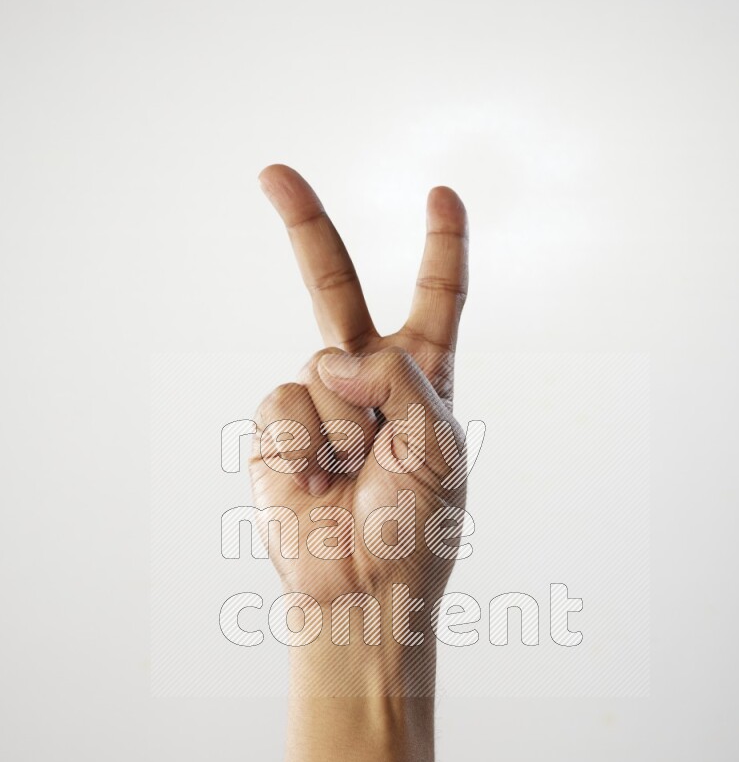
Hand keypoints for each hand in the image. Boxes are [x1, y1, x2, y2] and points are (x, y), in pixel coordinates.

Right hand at [249, 166, 469, 690]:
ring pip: (319, 366)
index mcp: (424, 379)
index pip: (436, 299)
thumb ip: (399, 377)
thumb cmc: (414, 526)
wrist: (363, 589)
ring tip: (353, 475)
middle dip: (304, 227)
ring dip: (343, 425)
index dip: (441, 246)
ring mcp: (316, 405)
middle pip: (332, 288)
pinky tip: (316, 485)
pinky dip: (305, 446)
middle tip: (272, 171)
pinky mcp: (276, 433)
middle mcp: (366, 381)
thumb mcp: (437, 443)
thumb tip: (331, 355)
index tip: (442, 192)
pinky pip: (284, 404)